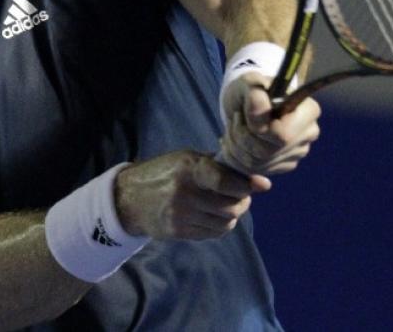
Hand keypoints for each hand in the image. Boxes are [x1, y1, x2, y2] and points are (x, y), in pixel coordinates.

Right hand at [113, 151, 270, 239]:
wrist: (129, 198)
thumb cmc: (165, 172)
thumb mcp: (186, 158)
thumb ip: (216, 165)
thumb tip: (253, 175)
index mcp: (188, 168)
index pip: (223, 180)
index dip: (246, 184)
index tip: (262, 185)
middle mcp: (184, 193)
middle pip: (231, 206)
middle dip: (243, 201)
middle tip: (242, 195)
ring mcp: (181, 215)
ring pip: (226, 223)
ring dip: (233, 215)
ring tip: (226, 205)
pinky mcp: (179, 232)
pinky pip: (214, 233)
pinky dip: (220, 225)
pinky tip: (213, 215)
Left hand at [219, 72, 320, 174]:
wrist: (248, 104)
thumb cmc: (250, 90)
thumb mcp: (248, 83)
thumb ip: (254, 93)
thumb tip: (261, 108)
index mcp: (308, 110)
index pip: (282, 135)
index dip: (256, 129)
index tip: (242, 114)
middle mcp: (309, 133)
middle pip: (267, 152)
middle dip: (241, 138)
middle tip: (234, 121)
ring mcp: (298, 152)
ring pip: (258, 164)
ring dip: (236, 147)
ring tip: (233, 130)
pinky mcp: (285, 165)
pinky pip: (255, 171)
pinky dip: (238, 158)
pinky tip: (238, 142)